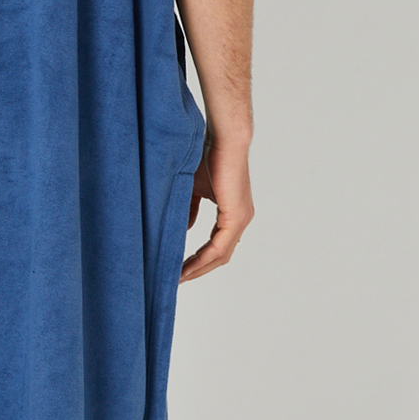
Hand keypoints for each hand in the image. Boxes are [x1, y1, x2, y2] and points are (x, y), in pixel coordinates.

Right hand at [180, 135, 252, 282]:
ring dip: (199, 268)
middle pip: (220, 256)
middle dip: (198, 269)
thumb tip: (185, 228)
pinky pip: (219, 246)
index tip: (180, 268)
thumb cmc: (208, 157)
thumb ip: (189, 210)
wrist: (222, 140)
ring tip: (179, 277)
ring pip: (221, 255)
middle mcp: (240, 219)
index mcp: (233, 213)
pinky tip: (188, 266)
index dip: (199, 259)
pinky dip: (203, 258)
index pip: (217, 245)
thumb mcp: (194, 189)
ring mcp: (241, 219)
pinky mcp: (236, 216)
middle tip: (178, 279)